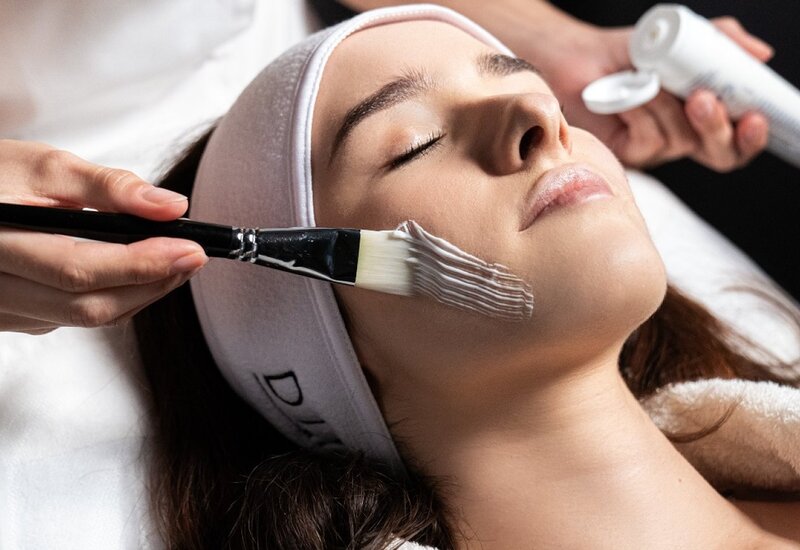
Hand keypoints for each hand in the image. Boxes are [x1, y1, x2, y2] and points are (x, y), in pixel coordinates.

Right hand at [0, 139, 207, 333]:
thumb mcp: (46, 165)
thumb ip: (110, 187)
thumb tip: (170, 207)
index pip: (78, 269)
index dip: (142, 263)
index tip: (190, 248)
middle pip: (88, 306)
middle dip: (152, 282)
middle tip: (193, 256)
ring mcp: (4, 310)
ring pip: (87, 318)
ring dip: (141, 293)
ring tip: (175, 260)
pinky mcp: (18, 317)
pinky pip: (77, 318)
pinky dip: (118, 296)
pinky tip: (139, 272)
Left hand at [539, 16, 772, 170]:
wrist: (582, 57)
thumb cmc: (631, 51)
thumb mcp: (684, 39)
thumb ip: (723, 43)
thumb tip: (761, 55)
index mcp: (705, 115)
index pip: (740, 140)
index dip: (752, 137)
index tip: (755, 118)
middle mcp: (684, 135)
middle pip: (719, 153)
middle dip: (716, 128)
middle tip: (701, 100)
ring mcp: (656, 149)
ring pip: (679, 140)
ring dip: (665, 105)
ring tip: (646, 78)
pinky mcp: (628, 154)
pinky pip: (647, 141)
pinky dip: (640, 112)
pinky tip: (627, 94)